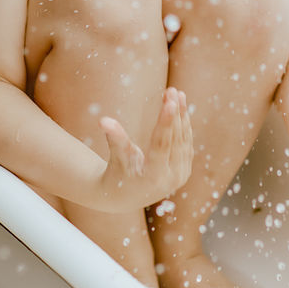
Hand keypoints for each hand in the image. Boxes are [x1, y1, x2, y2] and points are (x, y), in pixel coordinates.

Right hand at [95, 87, 192, 212]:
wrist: (126, 197)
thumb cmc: (117, 174)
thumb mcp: (117, 157)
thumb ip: (114, 138)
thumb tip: (102, 120)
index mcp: (153, 177)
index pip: (162, 146)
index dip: (166, 123)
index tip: (170, 102)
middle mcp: (171, 178)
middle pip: (175, 140)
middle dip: (175, 114)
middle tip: (172, 90)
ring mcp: (180, 175)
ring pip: (184, 140)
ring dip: (182, 116)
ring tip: (178, 93)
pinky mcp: (184, 170)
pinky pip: (186, 143)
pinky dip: (184, 124)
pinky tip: (181, 106)